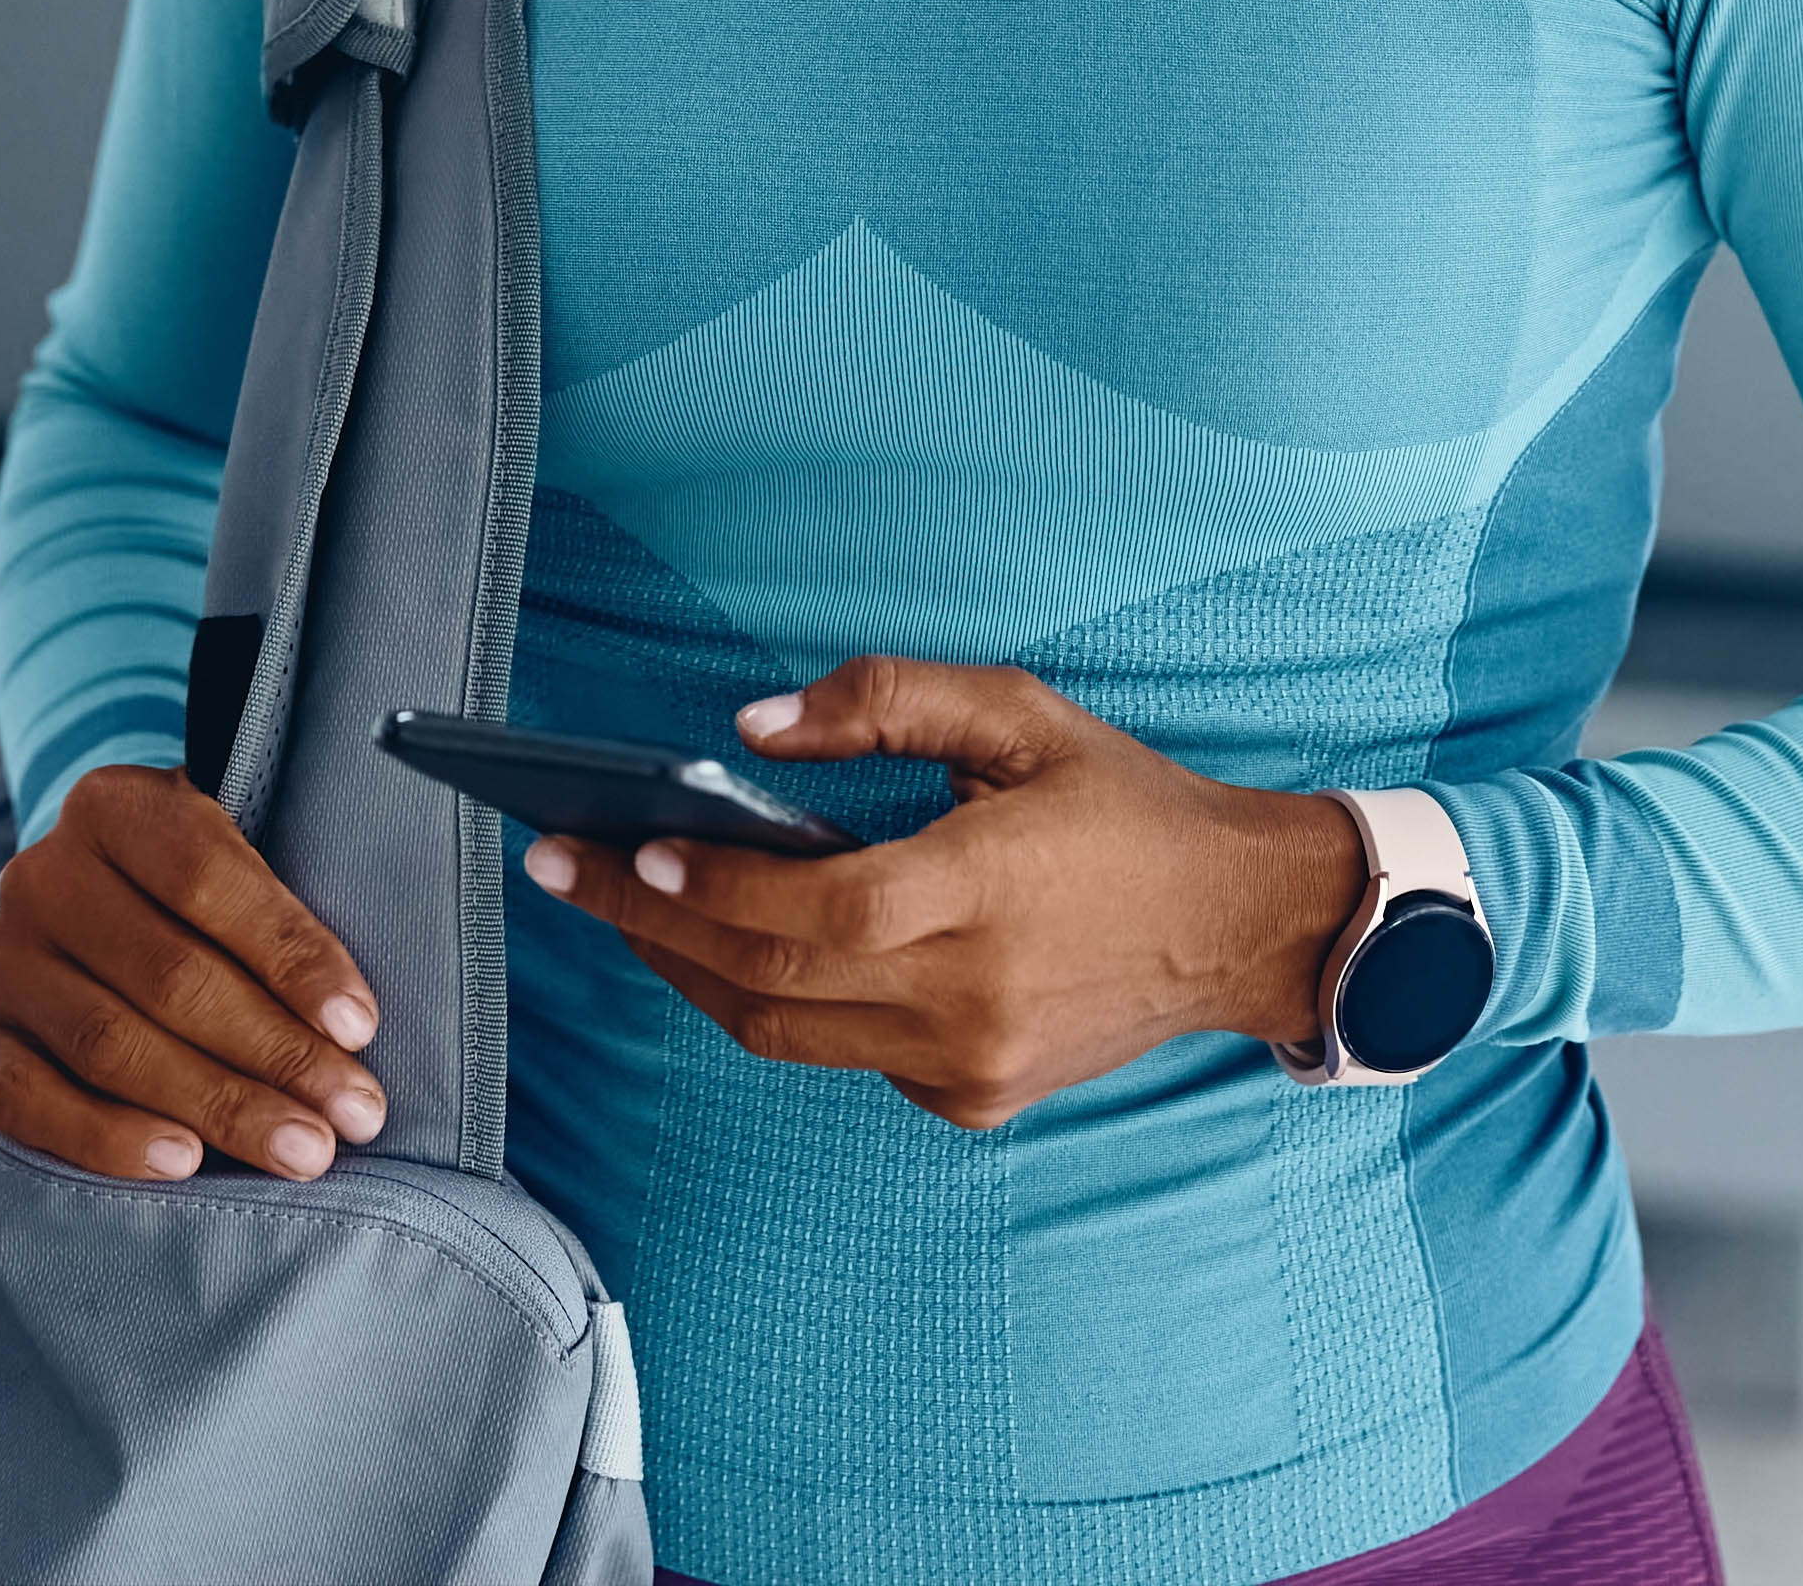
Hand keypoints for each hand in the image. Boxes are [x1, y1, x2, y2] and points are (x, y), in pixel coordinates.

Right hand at [0, 762, 391, 1182]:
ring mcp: (0, 960)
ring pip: (111, 1044)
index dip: (288, 955)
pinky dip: (107, 1138)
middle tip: (354, 1113)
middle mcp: (40, 876)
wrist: (84, 912)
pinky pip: (29, 1102)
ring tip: (301, 1151)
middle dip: (275, 1053)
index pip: (204, 878)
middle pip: (168, 976)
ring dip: (218, 1105)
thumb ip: (277, 915)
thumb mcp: (231, 860)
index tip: (361, 1027)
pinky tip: (182, 1163)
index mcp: (110, 806)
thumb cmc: (191, 896)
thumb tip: (353, 1027)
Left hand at [527, 658, 1367, 1132]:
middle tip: (562, 868)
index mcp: (988, 891)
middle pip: (771, 978)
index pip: (816, 908)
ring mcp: (969, 1065)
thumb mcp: (1018, 714)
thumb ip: (882, 702)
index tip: (622, 844)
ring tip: (625, 903)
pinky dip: (780, 1000)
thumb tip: (748, 731)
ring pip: (787, 1032)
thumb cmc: (1125, 804)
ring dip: (691, 968)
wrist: (1240, 925)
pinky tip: (738, 943)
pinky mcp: (971, 1100)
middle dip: (650, 923)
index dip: (710, 882)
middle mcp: (972, 997)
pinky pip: (842, 1054)